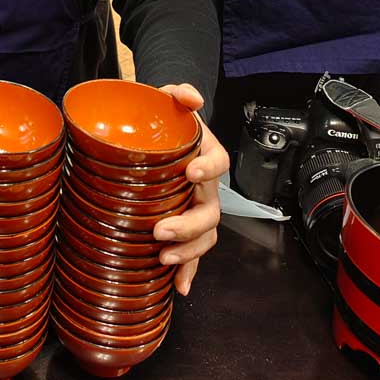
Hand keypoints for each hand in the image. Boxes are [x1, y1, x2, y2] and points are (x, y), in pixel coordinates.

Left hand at [152, 83, 228, 295]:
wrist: (163, 135)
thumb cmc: (167, 121)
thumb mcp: (169, 99)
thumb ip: (179, 93)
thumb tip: (188, 96)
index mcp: (207, 155)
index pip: (218, 162)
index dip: (208, 168)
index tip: (191, 171)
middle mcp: (207, 187)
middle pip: (210, 211)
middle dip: (188, 224)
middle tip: (160, 229)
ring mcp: (198, 208)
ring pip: (206, 236)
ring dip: (188, 252)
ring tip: (164, 258)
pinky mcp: (186, 226)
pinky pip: (193, 253)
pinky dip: (188, 271)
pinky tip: (178, 287)